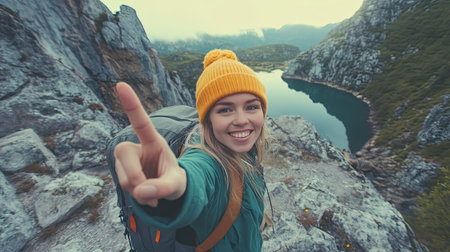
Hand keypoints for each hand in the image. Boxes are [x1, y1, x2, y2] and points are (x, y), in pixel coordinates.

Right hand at [113, 82, 186, 206]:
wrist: (168, 192)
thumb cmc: (174, 181)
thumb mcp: (176, 185)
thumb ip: (163, 188)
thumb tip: (141, 191)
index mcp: (154, 142)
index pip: (140, 122)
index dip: (131, 104)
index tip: (120, 84)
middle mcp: (137, 147)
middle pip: (123, 152)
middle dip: (133, 174)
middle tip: (148, 190)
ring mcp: (127, 161)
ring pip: (122, 175)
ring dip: (138, 190)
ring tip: (154, 194)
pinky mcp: (121, 173)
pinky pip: (122, 186)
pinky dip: (136, 196)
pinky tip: (147, 197)